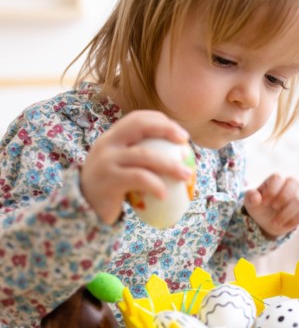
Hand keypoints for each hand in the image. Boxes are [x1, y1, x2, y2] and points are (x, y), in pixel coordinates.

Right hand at [80, 110, 192, 224]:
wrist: (84, 209)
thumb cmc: (111, 188)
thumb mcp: (121, 167)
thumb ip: (139, 159)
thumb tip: (178, 159)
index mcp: (112, 137)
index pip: (137, 119)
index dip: (161, 121)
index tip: (181, 134)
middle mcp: (107, 144)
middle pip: (139, 126)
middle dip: (166, 129)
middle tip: (186, 143)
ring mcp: (106, 161)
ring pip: (144, 155)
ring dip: (170, 164)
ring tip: (186, 175)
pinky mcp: (109, 180)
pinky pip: (139, 178)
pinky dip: (156, 185)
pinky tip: (165, 195)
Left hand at [243, 173, 298, 238]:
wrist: (265, 222)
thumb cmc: (258, 206)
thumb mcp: (250, 201)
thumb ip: (251, 197)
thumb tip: (256, 198)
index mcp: (274, 181)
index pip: (277, 178)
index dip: (271, 190)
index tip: (264, 202)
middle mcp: (289, 186)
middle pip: (294, 182)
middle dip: (283, 197)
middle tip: (273, 208)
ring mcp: (298, 197)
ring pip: (298, 201)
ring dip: (285, 214)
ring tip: (274, 223)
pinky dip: (292, 221)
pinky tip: (282, 225)